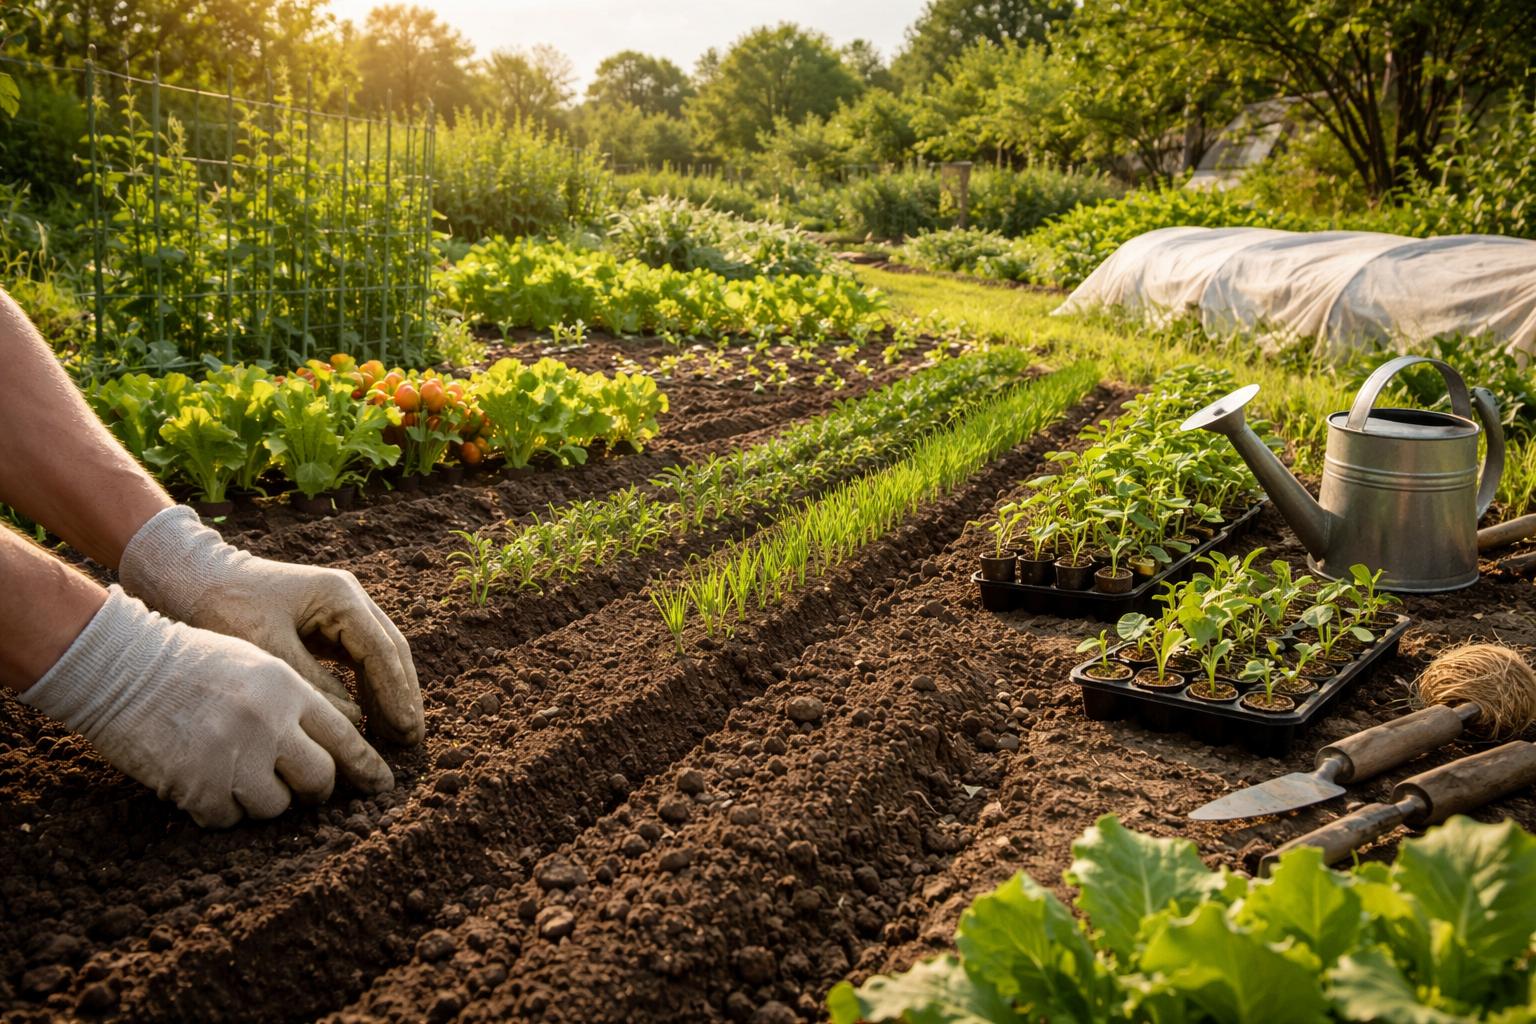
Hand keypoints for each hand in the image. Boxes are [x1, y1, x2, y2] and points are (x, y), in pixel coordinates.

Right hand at [19, 587, 393, 826]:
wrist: (121, 667)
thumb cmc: (190, 662)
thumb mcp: (256, 663)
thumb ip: (297, 701)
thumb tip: (337, 745)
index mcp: (288, 689)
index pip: (345, 736)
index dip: (366, 766)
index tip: (381, 784)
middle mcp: (269, 724)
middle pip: (321, 779)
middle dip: (317, 791)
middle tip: (307, 791)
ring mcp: (234, 757)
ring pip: (277, 806)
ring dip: (266, 800)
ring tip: (242, 777)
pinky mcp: (199, 787)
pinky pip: (230, 819)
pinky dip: (223, 810)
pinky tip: (207, 786)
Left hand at [120, 505, 423, 744]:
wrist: (189, 578)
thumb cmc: (222, 608)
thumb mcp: (268, 651)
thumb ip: (313, 686)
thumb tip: (353, 724)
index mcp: (340, 597)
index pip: (381, 651)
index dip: (396, 694)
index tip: (404, 731)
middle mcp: (349, 599)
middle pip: (391, 651)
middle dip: (402, 695)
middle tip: (411, 738)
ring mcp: (340, 609)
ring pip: (379, 656)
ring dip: (389, 693)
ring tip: (398, 734)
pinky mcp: (325, 623)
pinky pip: (358, 659)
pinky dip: (368, 687)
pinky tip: (369, 717)